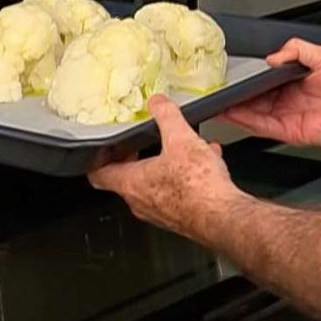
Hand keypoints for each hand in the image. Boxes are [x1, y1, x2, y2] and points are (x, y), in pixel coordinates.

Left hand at [88, 95, 243, 239]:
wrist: (222, 216)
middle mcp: (141, 202)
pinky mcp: (181, 217)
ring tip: (180, 149)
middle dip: (133, 160)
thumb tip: (157, 103)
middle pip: (126, 180)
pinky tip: (206, 161)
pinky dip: (186, 177)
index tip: (103, 149)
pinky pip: (177, 193)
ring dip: (164, 167)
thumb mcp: (180, 137)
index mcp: (131, 183)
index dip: (98, 159)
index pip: (99, 174)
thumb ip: (165, 116)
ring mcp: (160, 212)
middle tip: (139, 146)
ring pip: (154, 186)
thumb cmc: (196, 186)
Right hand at [220, 37, 320, 149]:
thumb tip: (272, 57)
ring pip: (254, 113)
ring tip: (218, 100)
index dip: (249, 78)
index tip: (233, 73)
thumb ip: (297, 50)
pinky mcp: (291, 132)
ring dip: (236, 108)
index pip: (265, 80)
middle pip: (255, 98)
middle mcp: (290, 100)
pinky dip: (246, 121)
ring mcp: (289, 117)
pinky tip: (233, 113)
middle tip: (219, 86)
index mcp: (296, 81)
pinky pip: (263, 127)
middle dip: (237, 94)